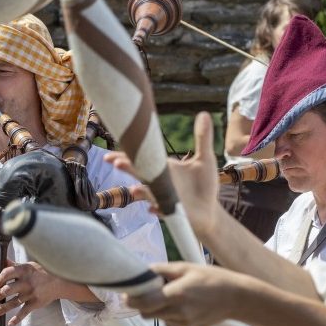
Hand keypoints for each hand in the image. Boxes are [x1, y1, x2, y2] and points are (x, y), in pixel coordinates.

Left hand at [0, 261, 63, 325]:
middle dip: (0, 294)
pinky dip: (17, 319)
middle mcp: (26, 282)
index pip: (7, 273)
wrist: (59, 282)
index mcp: (24, 271)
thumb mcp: (29, 266)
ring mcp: (31, 294)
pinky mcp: (35, 303)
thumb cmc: (42, 272)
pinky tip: (10, 324)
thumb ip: (15, 265)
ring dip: (3, 308)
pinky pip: (24, 312)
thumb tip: (3, 260)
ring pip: (14, 302)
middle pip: (8, 289)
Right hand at [104, 112, 222, 243]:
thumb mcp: (205, 159)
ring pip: (148, 192)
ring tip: (135, 189)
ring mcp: (164, 197)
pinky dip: (157, 209)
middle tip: (116, 162)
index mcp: (165, 167)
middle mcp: (160, 182)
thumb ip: (203, 138)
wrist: (210, 211)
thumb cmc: (204, 185)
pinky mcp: (172, 212)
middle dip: (129, 168)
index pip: (145, 157)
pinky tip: (153, 209)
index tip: (121, 144)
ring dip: (141, 191)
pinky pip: (162, 211)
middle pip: (141, 173)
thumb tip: (204, 113)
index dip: (130, 152)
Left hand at [127, 262, 243, 325]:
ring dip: (158, 308)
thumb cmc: (213, 278)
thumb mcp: (187, 267)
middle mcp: (178, 312)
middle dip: (143, 304)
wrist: (237, 298)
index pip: (143, 303)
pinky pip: (171, 323)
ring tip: (174, 295)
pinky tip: (184, 304)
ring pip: (158, 319)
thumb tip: (144, 272)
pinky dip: (171, 314)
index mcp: (176, 294)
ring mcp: (184, 324)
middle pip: (146, 314)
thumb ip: (162, 270)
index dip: (132, 299)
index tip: (129, 292)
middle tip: (150, 292)